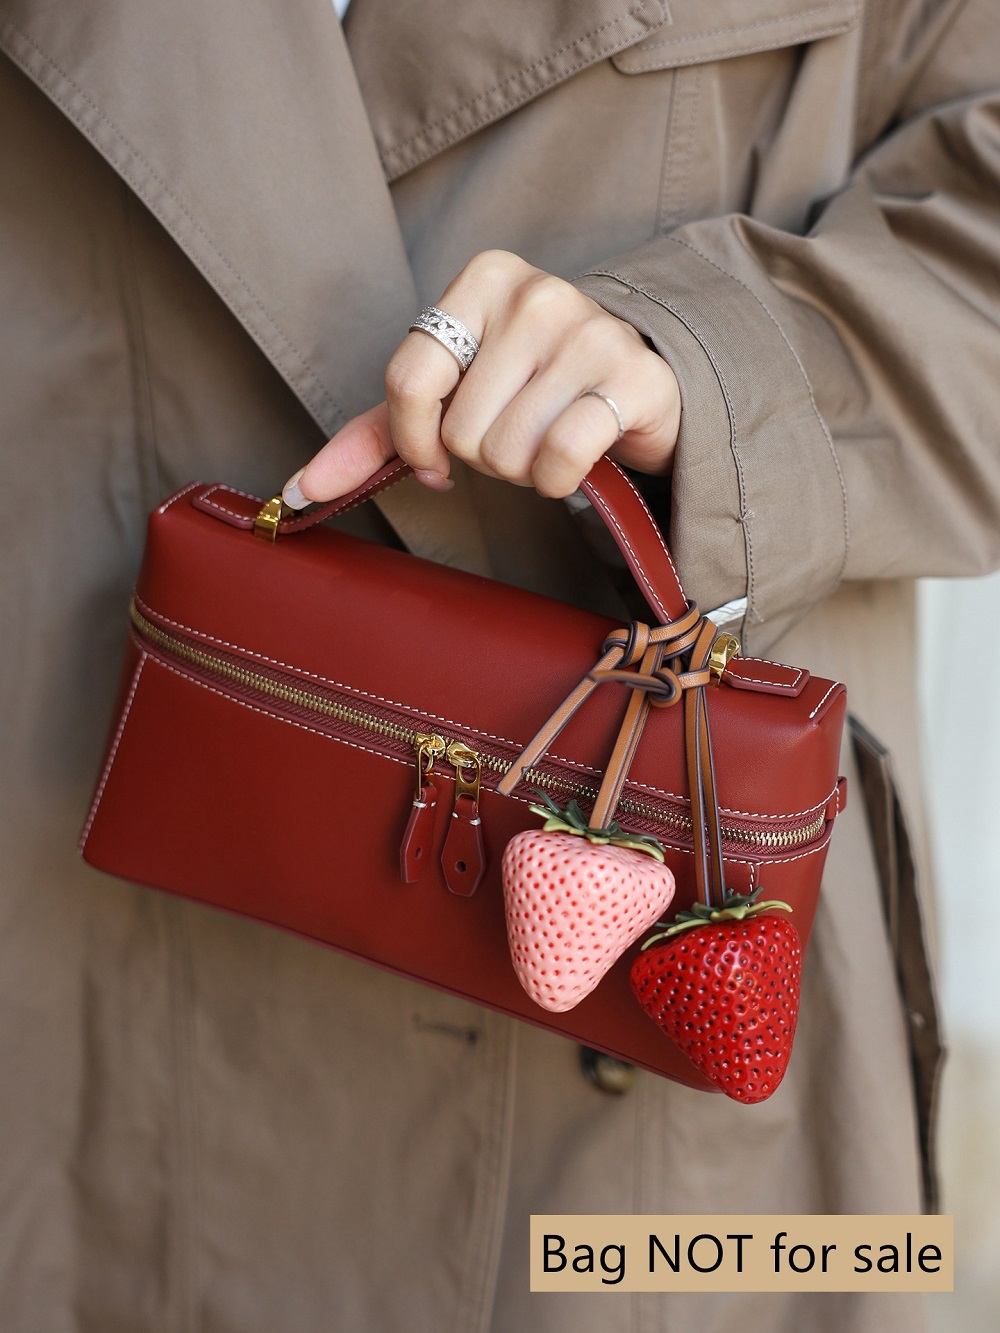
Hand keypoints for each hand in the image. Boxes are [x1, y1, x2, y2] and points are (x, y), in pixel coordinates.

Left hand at [282, 250, 679, 506]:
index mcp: (483, 278)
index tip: (434, 460)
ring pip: (507, 451)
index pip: (409, 379)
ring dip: (522, 471)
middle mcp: (537, 292)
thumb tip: (298, 492)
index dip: (414, 441)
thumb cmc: (533, 391)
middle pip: (460, 429)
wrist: (641, 387)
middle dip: (482, 457)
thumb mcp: (451, 399)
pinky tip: (579, 460)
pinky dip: (560, 481)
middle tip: (517, 433)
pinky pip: (559, 459)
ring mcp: (589, 331)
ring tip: (548, 440)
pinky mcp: (633, 377)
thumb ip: (375, 437)